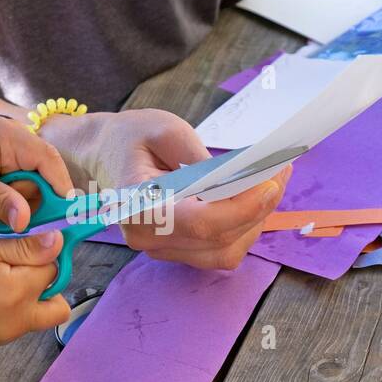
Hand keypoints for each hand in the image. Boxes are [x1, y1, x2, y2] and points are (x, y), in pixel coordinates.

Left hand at [0, 116, 73, 230]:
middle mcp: (20, 138)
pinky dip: (23, 199)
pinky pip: (32, 183)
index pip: (46, 158)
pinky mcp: (19, 162)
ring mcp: (21, 149)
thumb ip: (1, 203)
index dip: (61, 184)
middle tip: (26, 219)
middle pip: (48, 171)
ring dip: (28, 201)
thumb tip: (24, 222)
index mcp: (8, 135)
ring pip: (41, 181)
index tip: (67, 211)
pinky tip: (8, 206)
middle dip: (38, 198)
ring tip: (2, 208)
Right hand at [0, 231, 70, 343]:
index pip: (54, 267)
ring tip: (6, 284)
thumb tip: (58, 242)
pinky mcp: (0, 338)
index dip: (43, 254)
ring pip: (41, 316)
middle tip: (25, 273)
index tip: (26, 247)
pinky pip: (22, 324)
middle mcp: (24, 316)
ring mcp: (13, 331)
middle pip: (59, 305)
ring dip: (34, 300)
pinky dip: (16, 310)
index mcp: (22, 289)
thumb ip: (24, 247)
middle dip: (50, 288)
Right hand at [40, 108, 291, 269]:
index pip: (202, 224)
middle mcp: (148, 238)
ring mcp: (160, 249)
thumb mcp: (165, 129)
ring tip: (271, 183)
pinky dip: (242, 228)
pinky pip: (218, 251)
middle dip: (259, 208)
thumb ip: (201, 158)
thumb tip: (242, 178)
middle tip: (281, 171)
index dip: (243, 208)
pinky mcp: (174, 250)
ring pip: (224, 252)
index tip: (271, 182)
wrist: (100, 155)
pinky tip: (252, 200)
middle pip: (220, 240)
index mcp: (139, 207)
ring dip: (255, 221)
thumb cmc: (129, 138)